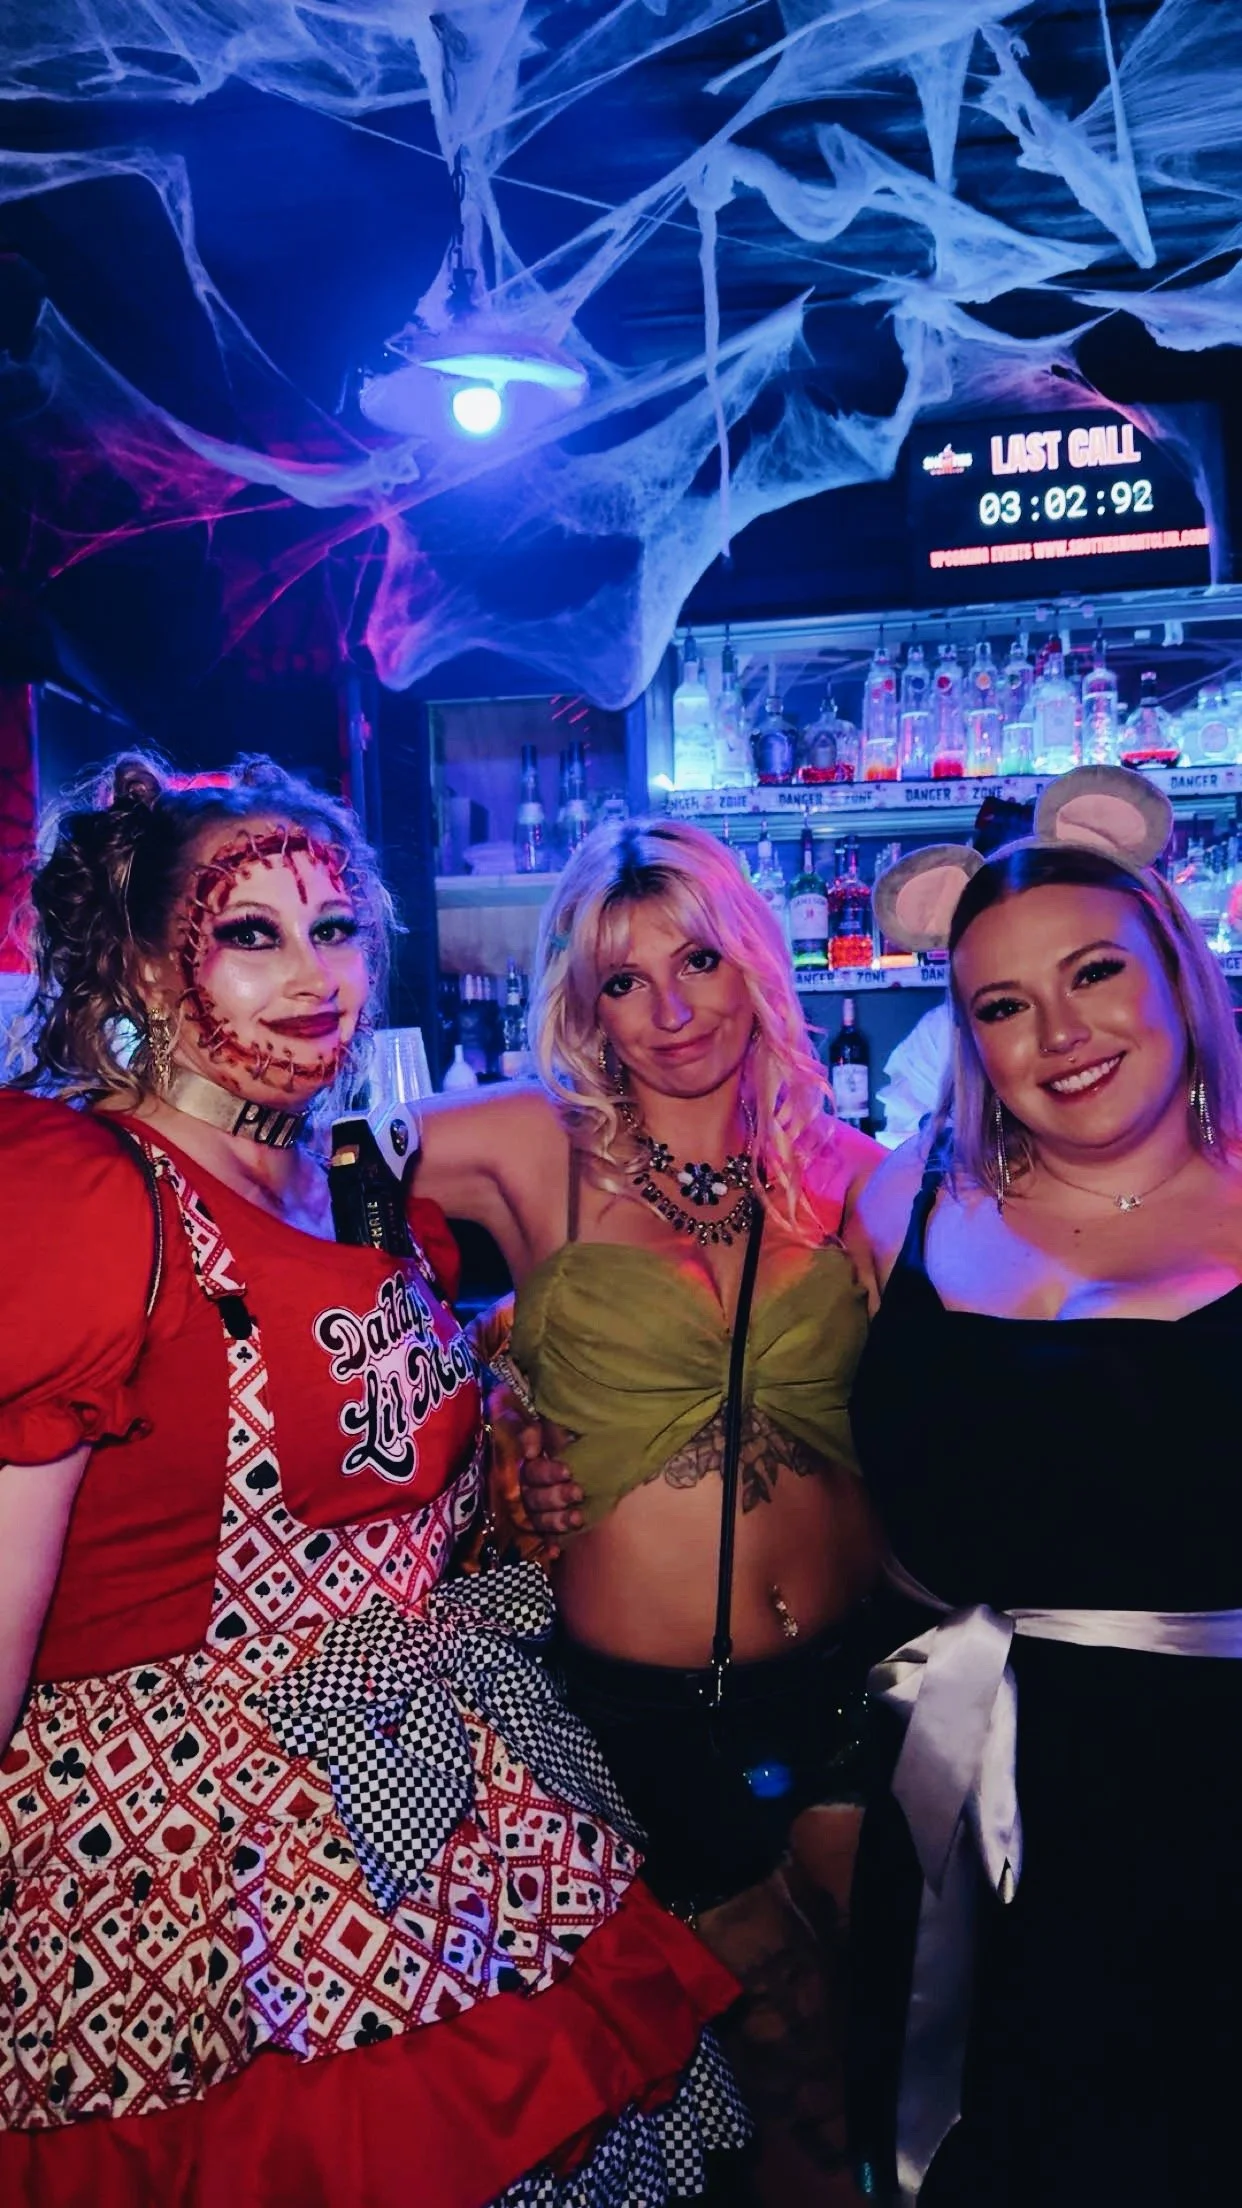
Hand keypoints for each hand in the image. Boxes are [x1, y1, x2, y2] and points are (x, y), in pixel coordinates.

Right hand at [518, 1419, 583, 1540]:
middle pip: (534, 1499)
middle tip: (577, 1493)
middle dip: (556, 1496)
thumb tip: (530, 1452)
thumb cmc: (553, 1440)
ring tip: (577, 1519)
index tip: (568, 1471)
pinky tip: (556, 1552)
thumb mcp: (544, 1430)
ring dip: (556, 1521)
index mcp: (525, 1468)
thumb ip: (534, 1433)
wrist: (563, 1455)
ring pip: (538, 1520)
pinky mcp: (540, 1528)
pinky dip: (548, 1546)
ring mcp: (530, 1512)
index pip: (532, 1472)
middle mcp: (523, 1492)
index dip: (548, 1472)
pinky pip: (540, 1540)